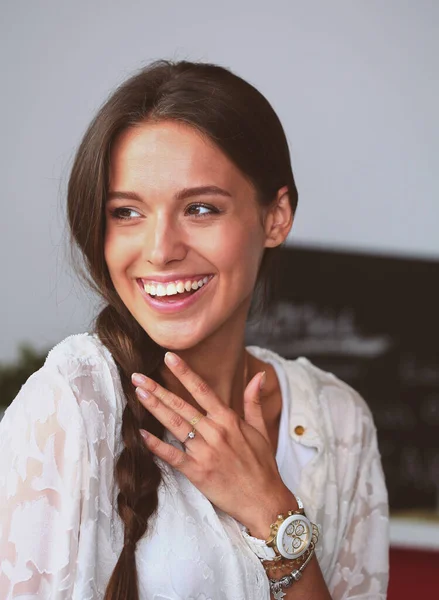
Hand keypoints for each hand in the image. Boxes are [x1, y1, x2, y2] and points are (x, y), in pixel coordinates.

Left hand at [131, 351, 295, 536]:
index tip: (168, 357)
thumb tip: (258, 376)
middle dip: (158, 389)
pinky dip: (156, 446)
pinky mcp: (197, 472)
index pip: (202, 389)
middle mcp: (215, 432)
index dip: (184, 372)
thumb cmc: (262, 465)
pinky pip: (173, 456)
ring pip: (175, 426)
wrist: (265, 501)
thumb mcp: (260, 429)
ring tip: (139, 394)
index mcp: (229, 419)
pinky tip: (141, 434)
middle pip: (181, 405)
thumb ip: (253, 401)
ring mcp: (205, 452)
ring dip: (155, 409)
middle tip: (137, 376)